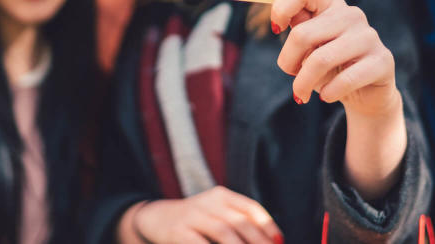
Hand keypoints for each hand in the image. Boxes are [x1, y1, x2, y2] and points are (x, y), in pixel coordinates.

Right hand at [124, 186, 281, 243]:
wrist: (155, 218)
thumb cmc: (196, 221)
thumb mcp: (217, 214)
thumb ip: (239, 224)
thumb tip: (271, 241)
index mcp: (222, 195)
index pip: (251, 208)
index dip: (268, 227)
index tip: (279, 243)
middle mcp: (208, 202)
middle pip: (241, 223)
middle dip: (259, 243)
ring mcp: (192, 216)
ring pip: (224, 233)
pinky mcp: (178, 232)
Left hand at [270, 0, 398, 117]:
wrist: (366, 94)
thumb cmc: (330, 67)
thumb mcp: (309, 46)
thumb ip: (297, 27)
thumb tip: (277, 20)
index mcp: (331, 4)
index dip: (282, 8)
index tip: (276, 30)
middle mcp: (351, 15)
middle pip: (302, 34)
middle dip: (288, 62)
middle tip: (291, 76)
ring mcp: (368, 36)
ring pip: (320, 59)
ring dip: (304, 83)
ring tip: (301, 94)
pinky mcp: (382, 61)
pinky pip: (345, 79)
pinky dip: (328, 92)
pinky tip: (326, 97)